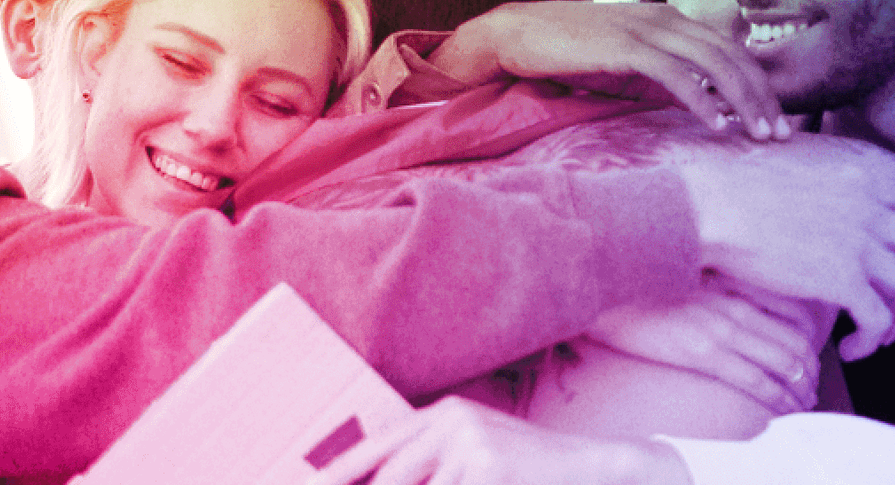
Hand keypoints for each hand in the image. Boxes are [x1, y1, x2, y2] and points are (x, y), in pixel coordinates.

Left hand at [309, 397, 692, 484]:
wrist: (598, 470)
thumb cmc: (530, 473)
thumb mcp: (476, 461)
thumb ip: (434, 468)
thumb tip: (380, 479)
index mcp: (441, 417)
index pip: (374, 450)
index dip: (335, 476)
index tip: (296, 484)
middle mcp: (450, 422)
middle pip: (388, 476)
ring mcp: (471, 444)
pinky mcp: (489, 469)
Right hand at [434, 1, 789, 140]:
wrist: (519, 34)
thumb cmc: (571, 53)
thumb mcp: (627, 64)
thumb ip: (663, 76)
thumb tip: (700, 102)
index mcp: (670, 20)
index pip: (730, 50)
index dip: (758, 84)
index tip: (775, 119)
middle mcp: (666, 18)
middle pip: (733, 56)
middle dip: (763, 97)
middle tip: (782, 134)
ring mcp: (647, 29)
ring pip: (715, 64)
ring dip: (744, 101)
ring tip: (760, 135)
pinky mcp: (627, 46)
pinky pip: (678, 76)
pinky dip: (704, 101)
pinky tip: (719, 125)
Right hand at [582, 284, 819, 413]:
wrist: (611, 287)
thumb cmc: (646, 290)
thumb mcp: (696, 286)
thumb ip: (724, 300)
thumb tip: (741, 319)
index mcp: (737, 293)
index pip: (794, 326)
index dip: (810, 354)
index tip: (811, 372)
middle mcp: (738, 310)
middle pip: (795, 349)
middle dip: (811, 378)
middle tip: (812, 396)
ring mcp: (723, 331)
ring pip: (782, 368)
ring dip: (798, 393)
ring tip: (802, 409)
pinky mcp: (704, 352)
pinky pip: (755, 381)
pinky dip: (775, 400)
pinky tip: (779, 413)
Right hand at [674, 128, 894, 362]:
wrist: (714, 206)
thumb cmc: (736, 190)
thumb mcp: (796, 173)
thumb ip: (823, 185)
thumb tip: (818, 195)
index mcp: (863, 180)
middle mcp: (873, 210)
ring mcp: (862, 246)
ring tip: (879, 338)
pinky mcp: (843, 281)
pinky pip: (879, 320)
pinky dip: (872, 341)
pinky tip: (849, 350)